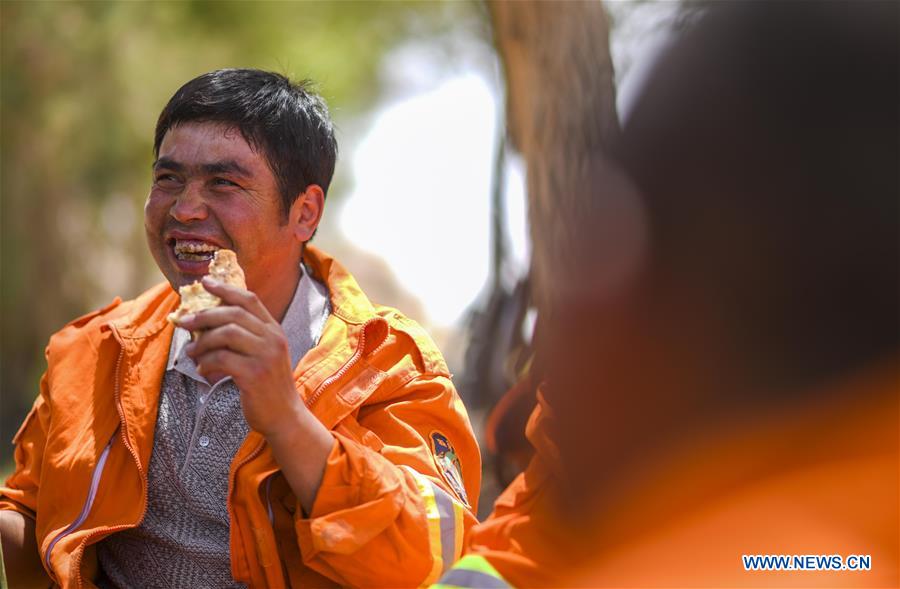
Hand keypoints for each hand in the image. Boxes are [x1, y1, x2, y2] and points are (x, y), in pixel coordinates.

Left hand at [178, 276, 334, 512]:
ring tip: (191, 351)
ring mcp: (265, 356)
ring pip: (226, 334)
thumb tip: (209, 322)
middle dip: (203, 315)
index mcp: (274, 330)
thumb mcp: (263, 355)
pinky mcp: (255, 375)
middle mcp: (273, 339)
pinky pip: (222, 359)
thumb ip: (246, 337)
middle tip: (183, 321)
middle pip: (233, 314)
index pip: (249, 300)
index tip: (204, 282)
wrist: (284, 416)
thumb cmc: (267, 386)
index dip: (225, 288)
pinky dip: (206, 362)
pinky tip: (202, 369)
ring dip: (202, 341)